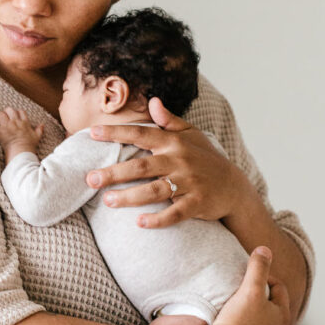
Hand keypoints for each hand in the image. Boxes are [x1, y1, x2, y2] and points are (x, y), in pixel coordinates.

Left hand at [0, 107, 43, 160]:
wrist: (21, 153)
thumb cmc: (29, 146)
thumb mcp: (37, 137)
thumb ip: (39, 130)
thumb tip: (42, 125)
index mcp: (24, 122)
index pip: (20, 111)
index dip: (17, 112)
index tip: (15, 116)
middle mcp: (15, 122)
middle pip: (9, 110)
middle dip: (6, 111)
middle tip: (4, 116)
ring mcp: (7, 126)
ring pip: (0, 114)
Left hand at [86, 97, 247, 227]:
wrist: (234, 187)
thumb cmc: (206, 159)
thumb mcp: (192, 134)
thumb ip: (170, 120)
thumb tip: (153, 101)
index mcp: (174, 142)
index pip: (140, 134)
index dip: (116, 133)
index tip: (92, 133)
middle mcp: (179, 160)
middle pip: (141, 166)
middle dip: (114, 172)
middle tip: (90, 178)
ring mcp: (189, 182)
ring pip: (155, 190)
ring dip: (130, 197)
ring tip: (107, 201)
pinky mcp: (197, 203)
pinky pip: (175, 213)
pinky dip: (158, 219)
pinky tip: (139, 223)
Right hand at [211, 247, 290, 324]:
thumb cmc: (238, 323)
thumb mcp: (250, 288)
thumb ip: (258, 267)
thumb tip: (265, 248)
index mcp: (282, 317)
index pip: (279, 288)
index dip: (265, 276)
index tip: (248, 274)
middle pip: (272, 309)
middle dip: (260, 297)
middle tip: (242, 290)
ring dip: (252, 317)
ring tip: (235, 309)